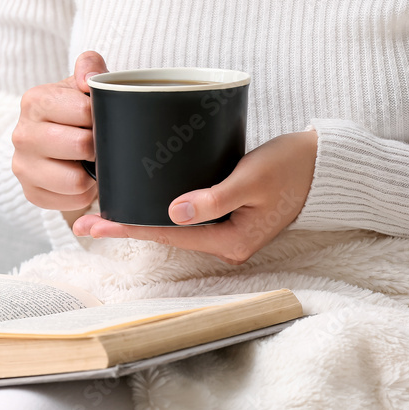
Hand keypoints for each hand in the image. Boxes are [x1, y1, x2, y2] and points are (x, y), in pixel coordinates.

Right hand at [11, 51, 108, 214]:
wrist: (51, 142)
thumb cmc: (72, 111)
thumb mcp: (80, 84)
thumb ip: (89, 66)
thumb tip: (88, 80)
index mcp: (35, 101)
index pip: (85, 111)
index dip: (102, 117)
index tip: (101, 119)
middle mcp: (22, 134)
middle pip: (81, 146)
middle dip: (98, 146)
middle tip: (100, 143)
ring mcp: (23, 167)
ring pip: (76, 180)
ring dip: (92, 174)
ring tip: (90, 162)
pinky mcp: (31, 193)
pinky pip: (73, 201)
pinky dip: (85, 193)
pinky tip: (81, 178)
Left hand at [73, 131, 317, 263]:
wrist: (324, 165)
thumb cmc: (293, 165)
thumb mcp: (253, 177)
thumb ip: (214, 197)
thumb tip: (173, 212)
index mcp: (232, 241)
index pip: (168, 234)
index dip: (129, 228)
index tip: (95, 224)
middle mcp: (226, 244)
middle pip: (165, 235)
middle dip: (127, 226)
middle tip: (85, 221)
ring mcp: (227, 232)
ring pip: (174, 227)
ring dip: (141, 217)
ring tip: (104, 211)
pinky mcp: (228, 217)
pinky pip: (187, 216)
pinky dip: (161, 208)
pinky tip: (142, 199)